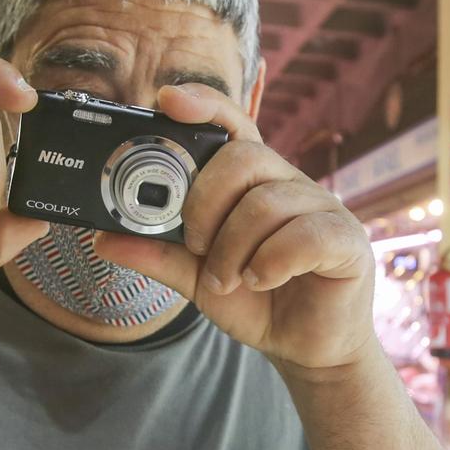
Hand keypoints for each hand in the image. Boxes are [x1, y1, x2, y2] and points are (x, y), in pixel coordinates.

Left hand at [93, 85, 376, 373]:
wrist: (305, 347)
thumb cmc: (256, 300)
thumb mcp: (195, 277)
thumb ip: (157, 253)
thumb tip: (102, 237)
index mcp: (253, 181)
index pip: (232, 123)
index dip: (203, 103)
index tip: (166, 101)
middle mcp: (289, 183)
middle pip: (243, 158)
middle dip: (205, 205)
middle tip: (195, 248)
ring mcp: (323, 209)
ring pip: (266, 203)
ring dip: (233, 249)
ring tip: (226, 281)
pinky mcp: (347, 241)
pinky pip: (305, 236)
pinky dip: (272, 262)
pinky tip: (262, 281)